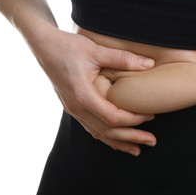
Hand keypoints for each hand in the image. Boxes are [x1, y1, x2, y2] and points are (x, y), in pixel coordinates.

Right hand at [32, 27, 156, 155]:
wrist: (43, 45)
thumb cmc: (68, 46)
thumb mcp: (96, 50)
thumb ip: (123, 59)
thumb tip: (149, 65)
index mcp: (83, 95)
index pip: (113, 117)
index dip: (134, 120)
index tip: (151, 116)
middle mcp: (76, 107)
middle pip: (107, 131)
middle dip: (131, 138)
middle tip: (152, 142)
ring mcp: (72, 109)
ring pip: (98, 133)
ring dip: (119, 142)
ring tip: (137, 149)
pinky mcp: (72, 106)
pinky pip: (90, 127)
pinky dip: (105, 136)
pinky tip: (115, 141)